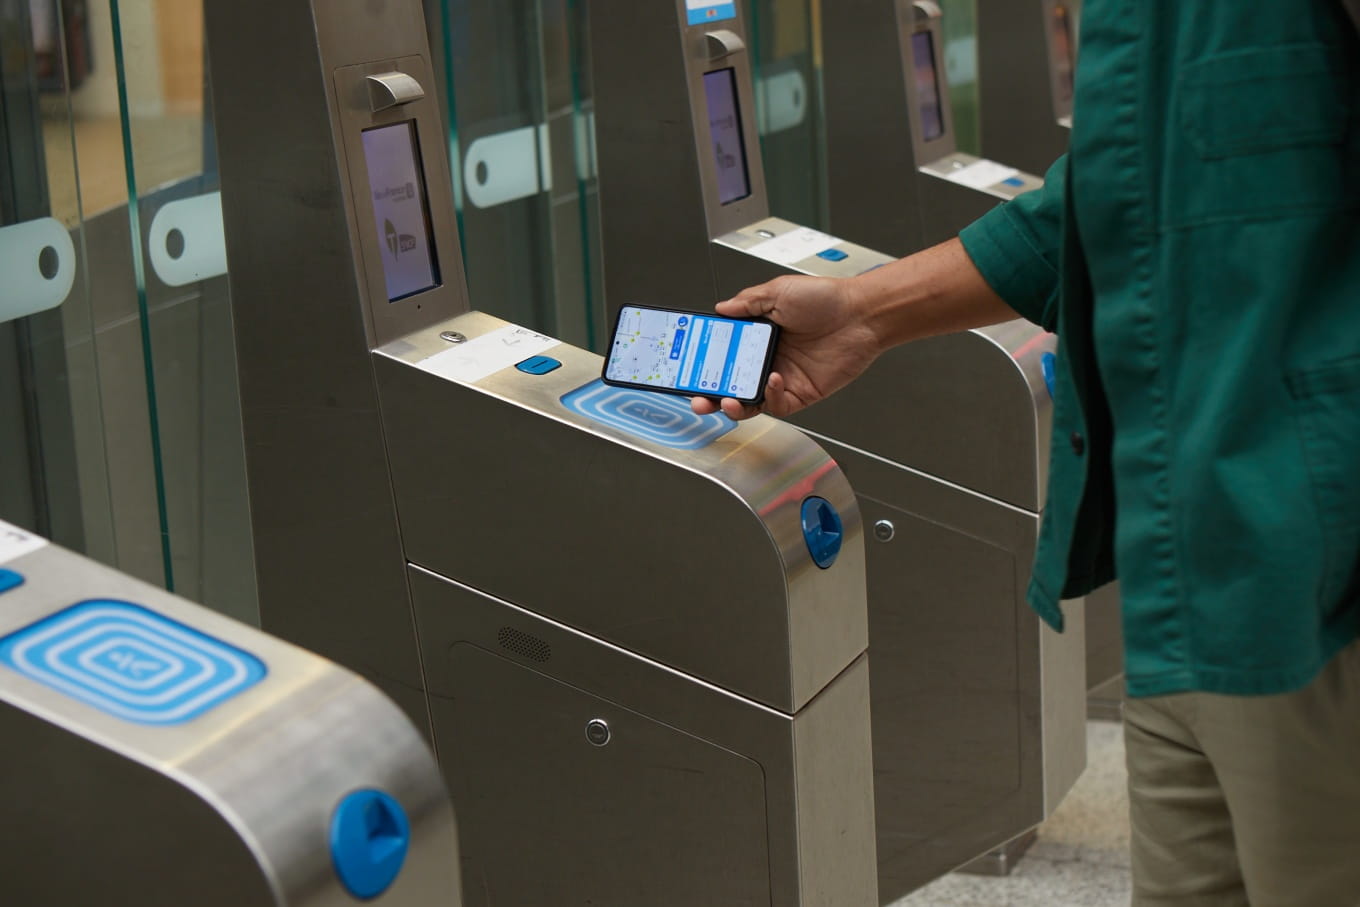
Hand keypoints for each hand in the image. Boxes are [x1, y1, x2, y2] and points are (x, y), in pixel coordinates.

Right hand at [691, 274, 880, 420]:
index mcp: (758, 335)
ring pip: (749, 401)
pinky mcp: (800, 393)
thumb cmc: (826, 299)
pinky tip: (771, 380)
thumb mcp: (778, 291)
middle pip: (730, 383)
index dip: (704, 362)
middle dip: (710, 394)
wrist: (860, 314)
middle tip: (698, 399)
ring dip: (733, 404)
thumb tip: (721, 308)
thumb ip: (747, 302)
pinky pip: (776, 404)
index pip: (723, 353)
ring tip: (726, 399)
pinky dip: (769, 396)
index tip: (688, 366)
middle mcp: (767, 358)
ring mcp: (782, 378)